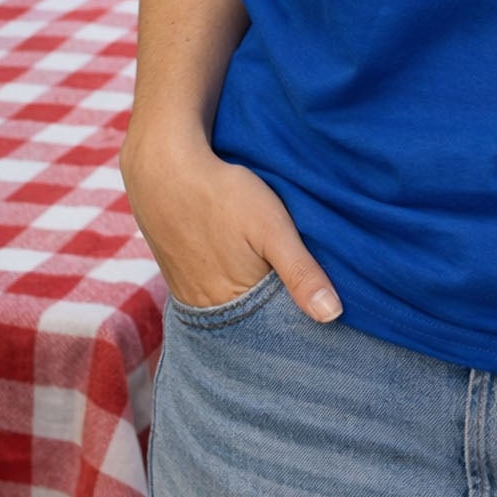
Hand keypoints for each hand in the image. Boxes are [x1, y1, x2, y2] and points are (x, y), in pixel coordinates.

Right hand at [119, 129, 343, 321]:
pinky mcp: (178, 276)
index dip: (298, 314)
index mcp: (234, 304)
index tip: (321, 302)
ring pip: (234, 304)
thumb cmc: (222, 195)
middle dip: (277, 306)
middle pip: (253, 318)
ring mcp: (189, 293)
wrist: (163, 169)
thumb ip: (301, 272)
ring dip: (253, 294)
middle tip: (298, 279)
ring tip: (270, 269)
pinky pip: (213, 290)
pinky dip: (232, 283)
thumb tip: (332, 315)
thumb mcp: (272, 228)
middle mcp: (208, 308)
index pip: (276, 327)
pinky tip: (241, 261)